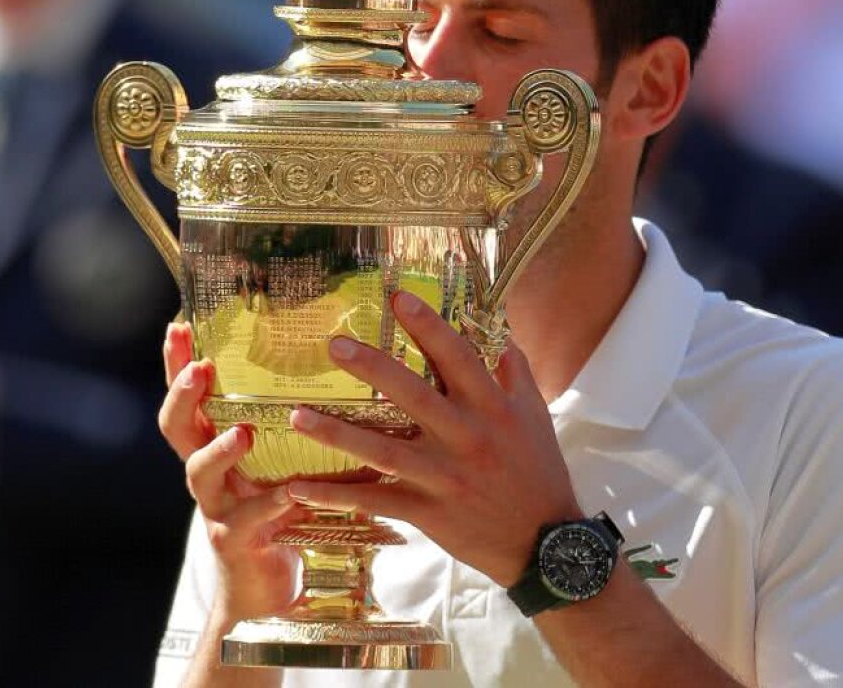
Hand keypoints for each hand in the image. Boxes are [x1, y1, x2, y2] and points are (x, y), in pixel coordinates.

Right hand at [159, 324, 300, 619]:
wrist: (266, 590)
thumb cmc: (279, 508)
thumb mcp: (278, 460)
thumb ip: (289, 423)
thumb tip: (332, 360)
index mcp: (213, 443)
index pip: (186, 396)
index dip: (175, 363)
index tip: (178, 326)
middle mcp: (206, 472)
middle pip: (176, 427)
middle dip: (183, 395)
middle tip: (201, 369)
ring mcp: (216, 507)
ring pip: (201, 473)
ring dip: (220, 450)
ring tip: (243, 434)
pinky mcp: (237, 540)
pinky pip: (250, 518)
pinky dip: (272, 503)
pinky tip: (293, 492)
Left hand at [285, 291, 582, 586]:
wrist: (546, 544)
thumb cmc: (538, 471)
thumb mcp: (535, 415)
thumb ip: (513, 371)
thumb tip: (497, 330)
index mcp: (492, 408)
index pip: (457, 358)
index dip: (428, 326)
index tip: (398, 298)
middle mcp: (466, 438)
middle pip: (413, 396)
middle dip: (373, 368)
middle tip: (334, 345)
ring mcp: (444, 477)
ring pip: (384, 451)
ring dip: (337, 434)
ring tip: (297, 415)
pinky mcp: (429, 513)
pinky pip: (376, 501)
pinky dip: (337, 495)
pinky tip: (299, 488)